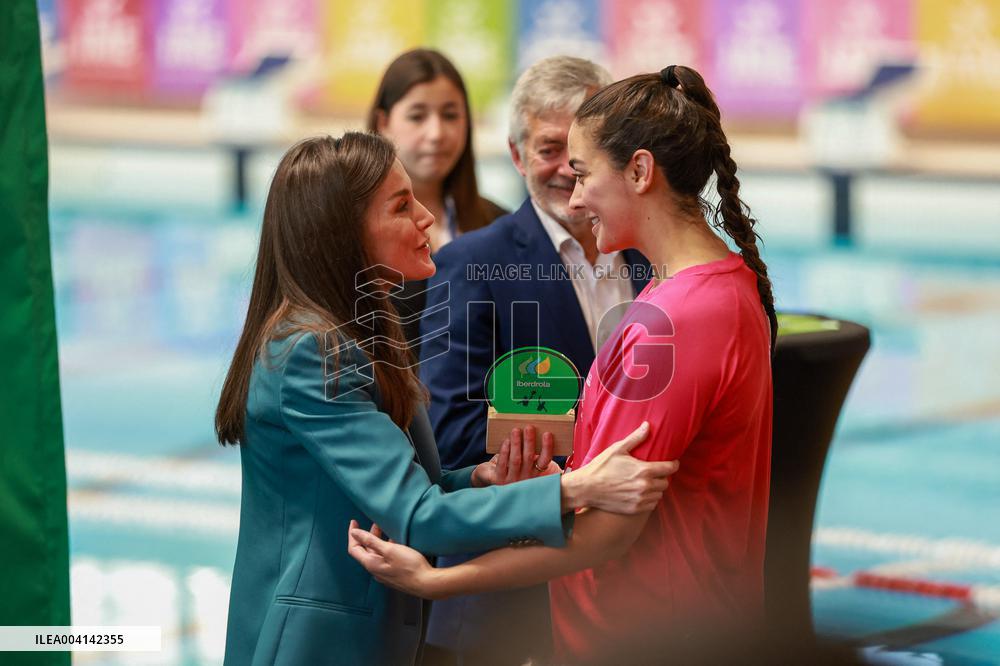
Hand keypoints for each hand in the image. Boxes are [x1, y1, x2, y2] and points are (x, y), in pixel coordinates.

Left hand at [347, 520, 441, 597]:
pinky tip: (396, 542)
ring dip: (378, 541)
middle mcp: (375, 570)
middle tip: (374, 523)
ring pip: (377, 554)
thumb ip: (371, 540)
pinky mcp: (394, 574)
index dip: (352, 535)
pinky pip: (385, 558)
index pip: (354, 548)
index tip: (354, 522)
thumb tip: (355, 533)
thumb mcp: (389, 549)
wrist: (426, 583)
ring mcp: (385, 573)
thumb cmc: (409, 566)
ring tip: (386, 529)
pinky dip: (387, 548)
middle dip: (368, 535)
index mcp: (371, 564)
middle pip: (366, 551)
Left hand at [471, 425, 560, 486]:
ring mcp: (511, 480)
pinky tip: (506, 441)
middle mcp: (524, 478)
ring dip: (516, 444)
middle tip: (529, 427)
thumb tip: (535, 429)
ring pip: (515, 460)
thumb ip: (529, 449)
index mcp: (534, 472)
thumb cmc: (509, 464)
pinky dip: (505, 451)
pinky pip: (502, 464)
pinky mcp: (498, 479)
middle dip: (529, 441)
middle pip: (528, 458)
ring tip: (516, 430)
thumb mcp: (523, 460)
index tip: (547, 433)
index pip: (544, 460)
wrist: (490, 477)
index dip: (547, 447)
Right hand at [560, 422, 679, 513]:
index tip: (672, 463)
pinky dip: (650, 499)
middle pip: (665, 483)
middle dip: (662, 477)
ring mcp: (641, 499)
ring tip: (647, 483)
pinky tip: (641, 493)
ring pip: (659, 495)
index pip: (669, 468)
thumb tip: (648, 425)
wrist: (587, 488)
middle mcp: (645, 486)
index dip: (673, 464)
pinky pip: (652, 505)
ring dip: (656, 489)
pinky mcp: (635, 509)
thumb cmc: (601, 467)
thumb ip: (636, 438)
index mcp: (644, 470)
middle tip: (654, 473)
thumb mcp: (618, 449)